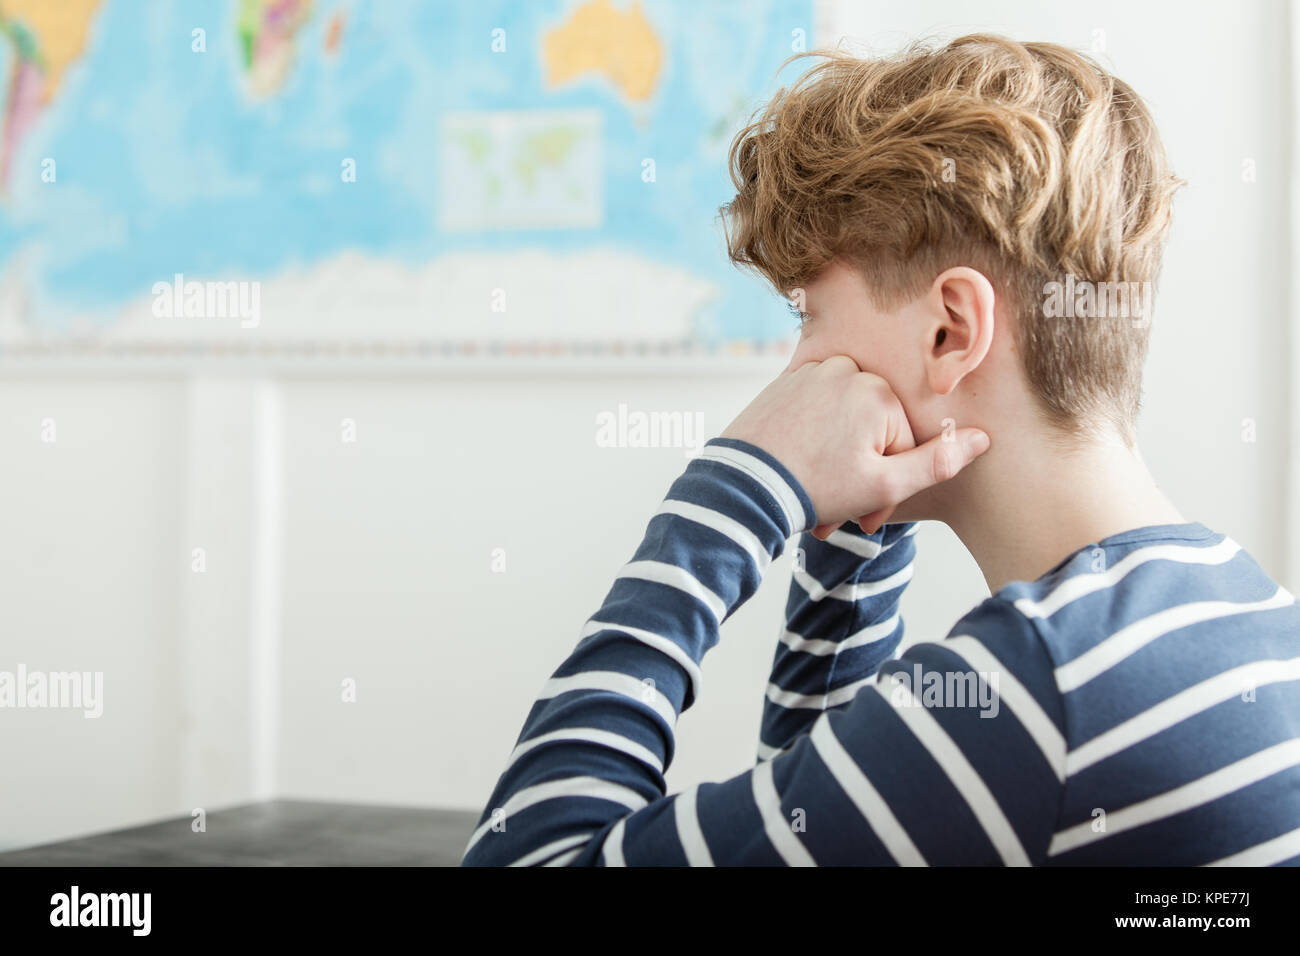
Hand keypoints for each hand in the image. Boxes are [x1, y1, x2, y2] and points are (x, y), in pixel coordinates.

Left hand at [720, 355, 989, 536]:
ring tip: (817, 493)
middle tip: (838, 513)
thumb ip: (937, 461)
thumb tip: (982, 438)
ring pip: (844, 422)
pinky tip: (800, 468)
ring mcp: (812, 373)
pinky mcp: (785, 382)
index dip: (888, 487)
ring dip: (839, 459)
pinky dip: (814, 440)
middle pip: (873, 430)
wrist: (744, 485)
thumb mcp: (885, 484)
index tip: (865, 518)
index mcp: (879, 393)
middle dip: (862, 475)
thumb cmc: (816, 487)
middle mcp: (847, 371)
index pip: (902, 444)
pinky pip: (816, 411)